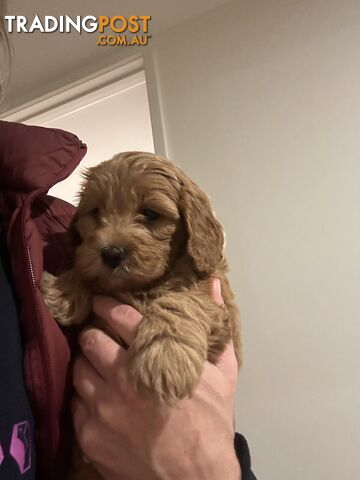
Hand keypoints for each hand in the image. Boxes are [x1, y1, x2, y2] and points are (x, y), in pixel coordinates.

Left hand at [72, 279, 240, 479]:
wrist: (196, 479)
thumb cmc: (211, 423)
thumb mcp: (222, 373)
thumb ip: (214, 326)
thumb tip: (214, 284)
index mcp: (151, 356)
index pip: (119, 316)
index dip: (109, 304)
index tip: (103, 302)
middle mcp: (120, 377)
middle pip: (91, 338)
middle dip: (94, 331)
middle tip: (99, 332)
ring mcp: (101, 407)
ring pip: (78, 368)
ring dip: (87, 362)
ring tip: (97, 363)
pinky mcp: (90, 434)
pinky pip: (76, 403)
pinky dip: (85, 396)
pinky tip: (97, 397)